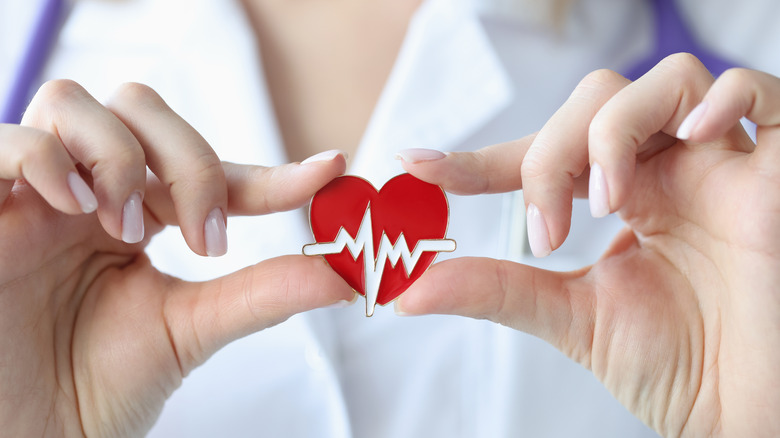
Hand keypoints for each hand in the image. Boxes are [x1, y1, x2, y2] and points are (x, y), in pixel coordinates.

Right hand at [0, 80, 353, 436]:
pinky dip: (51, 161)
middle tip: (206, 235)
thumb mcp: (190, 330)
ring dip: (121, 158)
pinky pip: (9, 143)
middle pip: (141, 109)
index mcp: (140, 216)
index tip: (329, 171)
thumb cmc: (100, 387)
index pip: (211, 169)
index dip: (270, 170)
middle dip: (189, 159)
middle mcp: (89, 193)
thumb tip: (343, 274)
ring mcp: (35, 196)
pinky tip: (81, 211)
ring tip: (129, 230)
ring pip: (75, 105)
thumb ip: (262, 293)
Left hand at [396, 54, 779, 436]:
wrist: (750, 416)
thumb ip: (499, 291)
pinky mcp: (778, 171)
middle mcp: (672, 171)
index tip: (420, 167)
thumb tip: (412, 291)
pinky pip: (761, 92)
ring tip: (603, 204)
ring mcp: (725, 165)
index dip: (483, 157)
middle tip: (546, 227)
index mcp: (626, 198)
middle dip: (551, 153)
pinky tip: (692, 137)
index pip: (547, 153)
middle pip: (597, 103)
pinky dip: (721, 97)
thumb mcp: (573, 318)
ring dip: (612, 132)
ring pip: (664, 83)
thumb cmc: (681, 369)